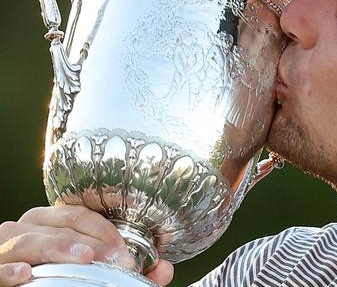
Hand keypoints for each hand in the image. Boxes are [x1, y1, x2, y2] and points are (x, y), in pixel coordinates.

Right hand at [0, 206, 172, 285]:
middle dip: (92, 242)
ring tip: (84, 258)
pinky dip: (10, 268)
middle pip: (60, 225)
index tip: (127, 253)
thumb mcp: (88, 267)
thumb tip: (164, 271)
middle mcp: (26, 228)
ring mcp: (4, 247)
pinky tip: (27, 273)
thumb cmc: (49, 271)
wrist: (16, 283)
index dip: (106, 231)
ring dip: (59, 247)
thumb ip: (126, 269)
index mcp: (49, 221)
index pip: (80, 215)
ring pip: (30, 238)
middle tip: (115, 260)